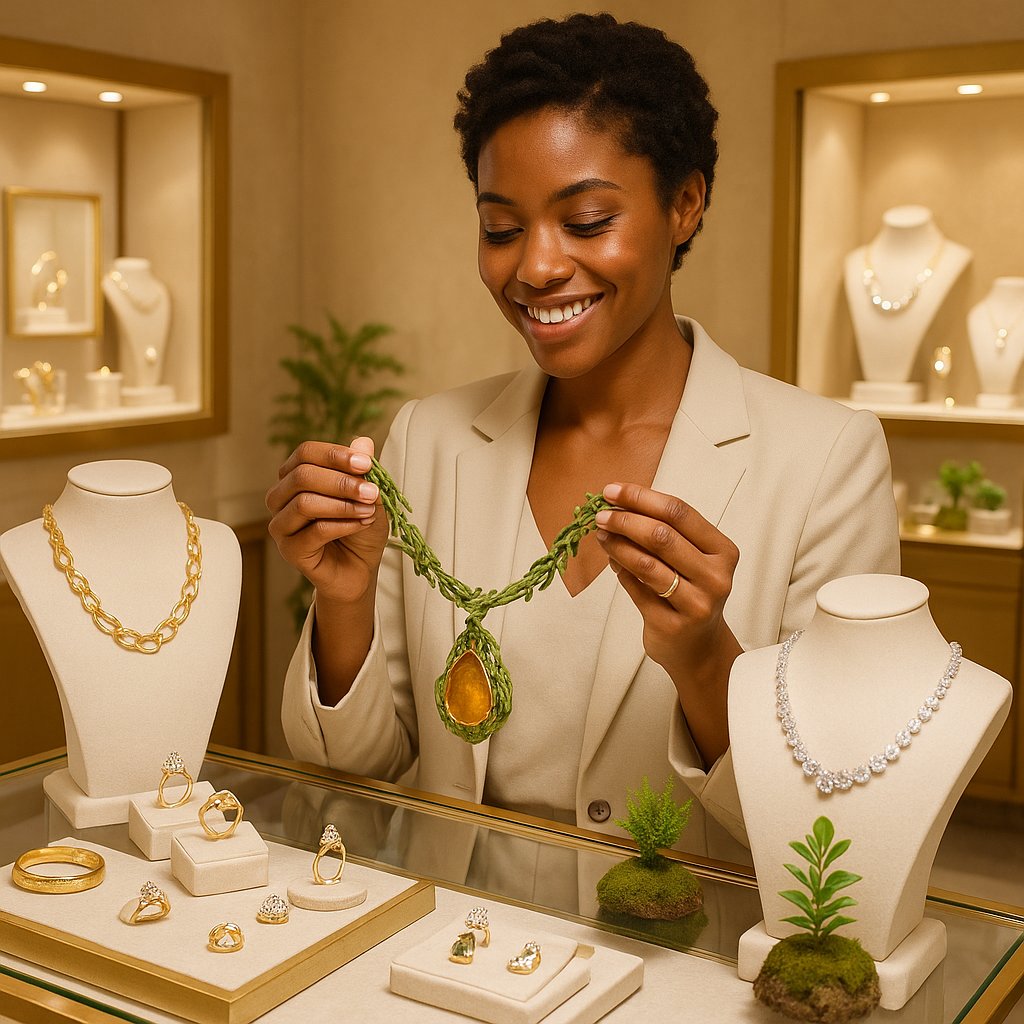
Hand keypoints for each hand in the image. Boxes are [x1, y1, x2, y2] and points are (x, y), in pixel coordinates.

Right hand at [266, 438, 389, 604]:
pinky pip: (314, 531)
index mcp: (295, 476)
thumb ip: (363, 470)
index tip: (366, 464)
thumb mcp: (369, 494)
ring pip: (305, 503)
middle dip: (342, 482)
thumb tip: (363, 442)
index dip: (335, 454)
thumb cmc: (359, 527)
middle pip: (302, 476)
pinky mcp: (289, 550)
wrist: (359, 568)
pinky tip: (361, 525)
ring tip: (369, 511)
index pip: (305, 453)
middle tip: (372, 492)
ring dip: (343, 505)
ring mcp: (281, 525)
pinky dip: (342, 525)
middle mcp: (281, 497)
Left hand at [594, 481, 740, 763]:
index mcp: (723, 551)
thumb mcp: (691, 559)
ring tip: (600, 534)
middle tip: (600, 515)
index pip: (679, 512)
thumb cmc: (691, 592)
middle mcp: (716, 576)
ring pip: (647, 563)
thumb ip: (665, 532)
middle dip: (625, 520)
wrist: (699, 648)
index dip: (641, 497)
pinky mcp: (672, 624)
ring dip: (617, 545)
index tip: (611, 490)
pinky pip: (636, 589)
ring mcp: (697, 603)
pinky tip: (611, 560)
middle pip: (662, 536)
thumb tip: (618, 503)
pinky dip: (619, 571)